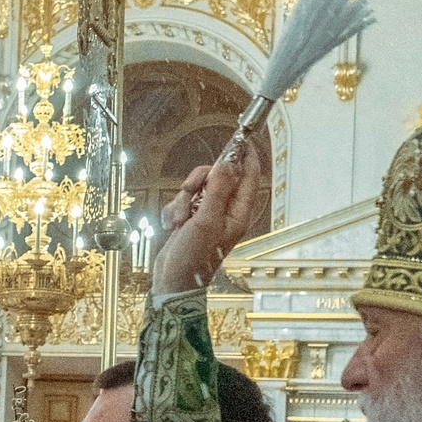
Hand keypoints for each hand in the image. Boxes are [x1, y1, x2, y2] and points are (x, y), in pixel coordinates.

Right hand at [153, 142, 268, 295]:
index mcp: (238, 212)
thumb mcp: (206, 221)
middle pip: (218, 176)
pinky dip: (175, 210)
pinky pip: (182, 201)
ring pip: (196, 188)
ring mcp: (207, 215)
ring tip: (181, 220)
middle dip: (200, 180)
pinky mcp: (191, 219)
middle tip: (191, 191)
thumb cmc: (193, 259)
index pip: (249, 176)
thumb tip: (229, 163)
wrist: (171, 282)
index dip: (245, 156)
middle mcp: (225, 211)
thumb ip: (218, 190)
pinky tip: (174, 226)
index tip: (239, 140)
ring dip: (183, 200)